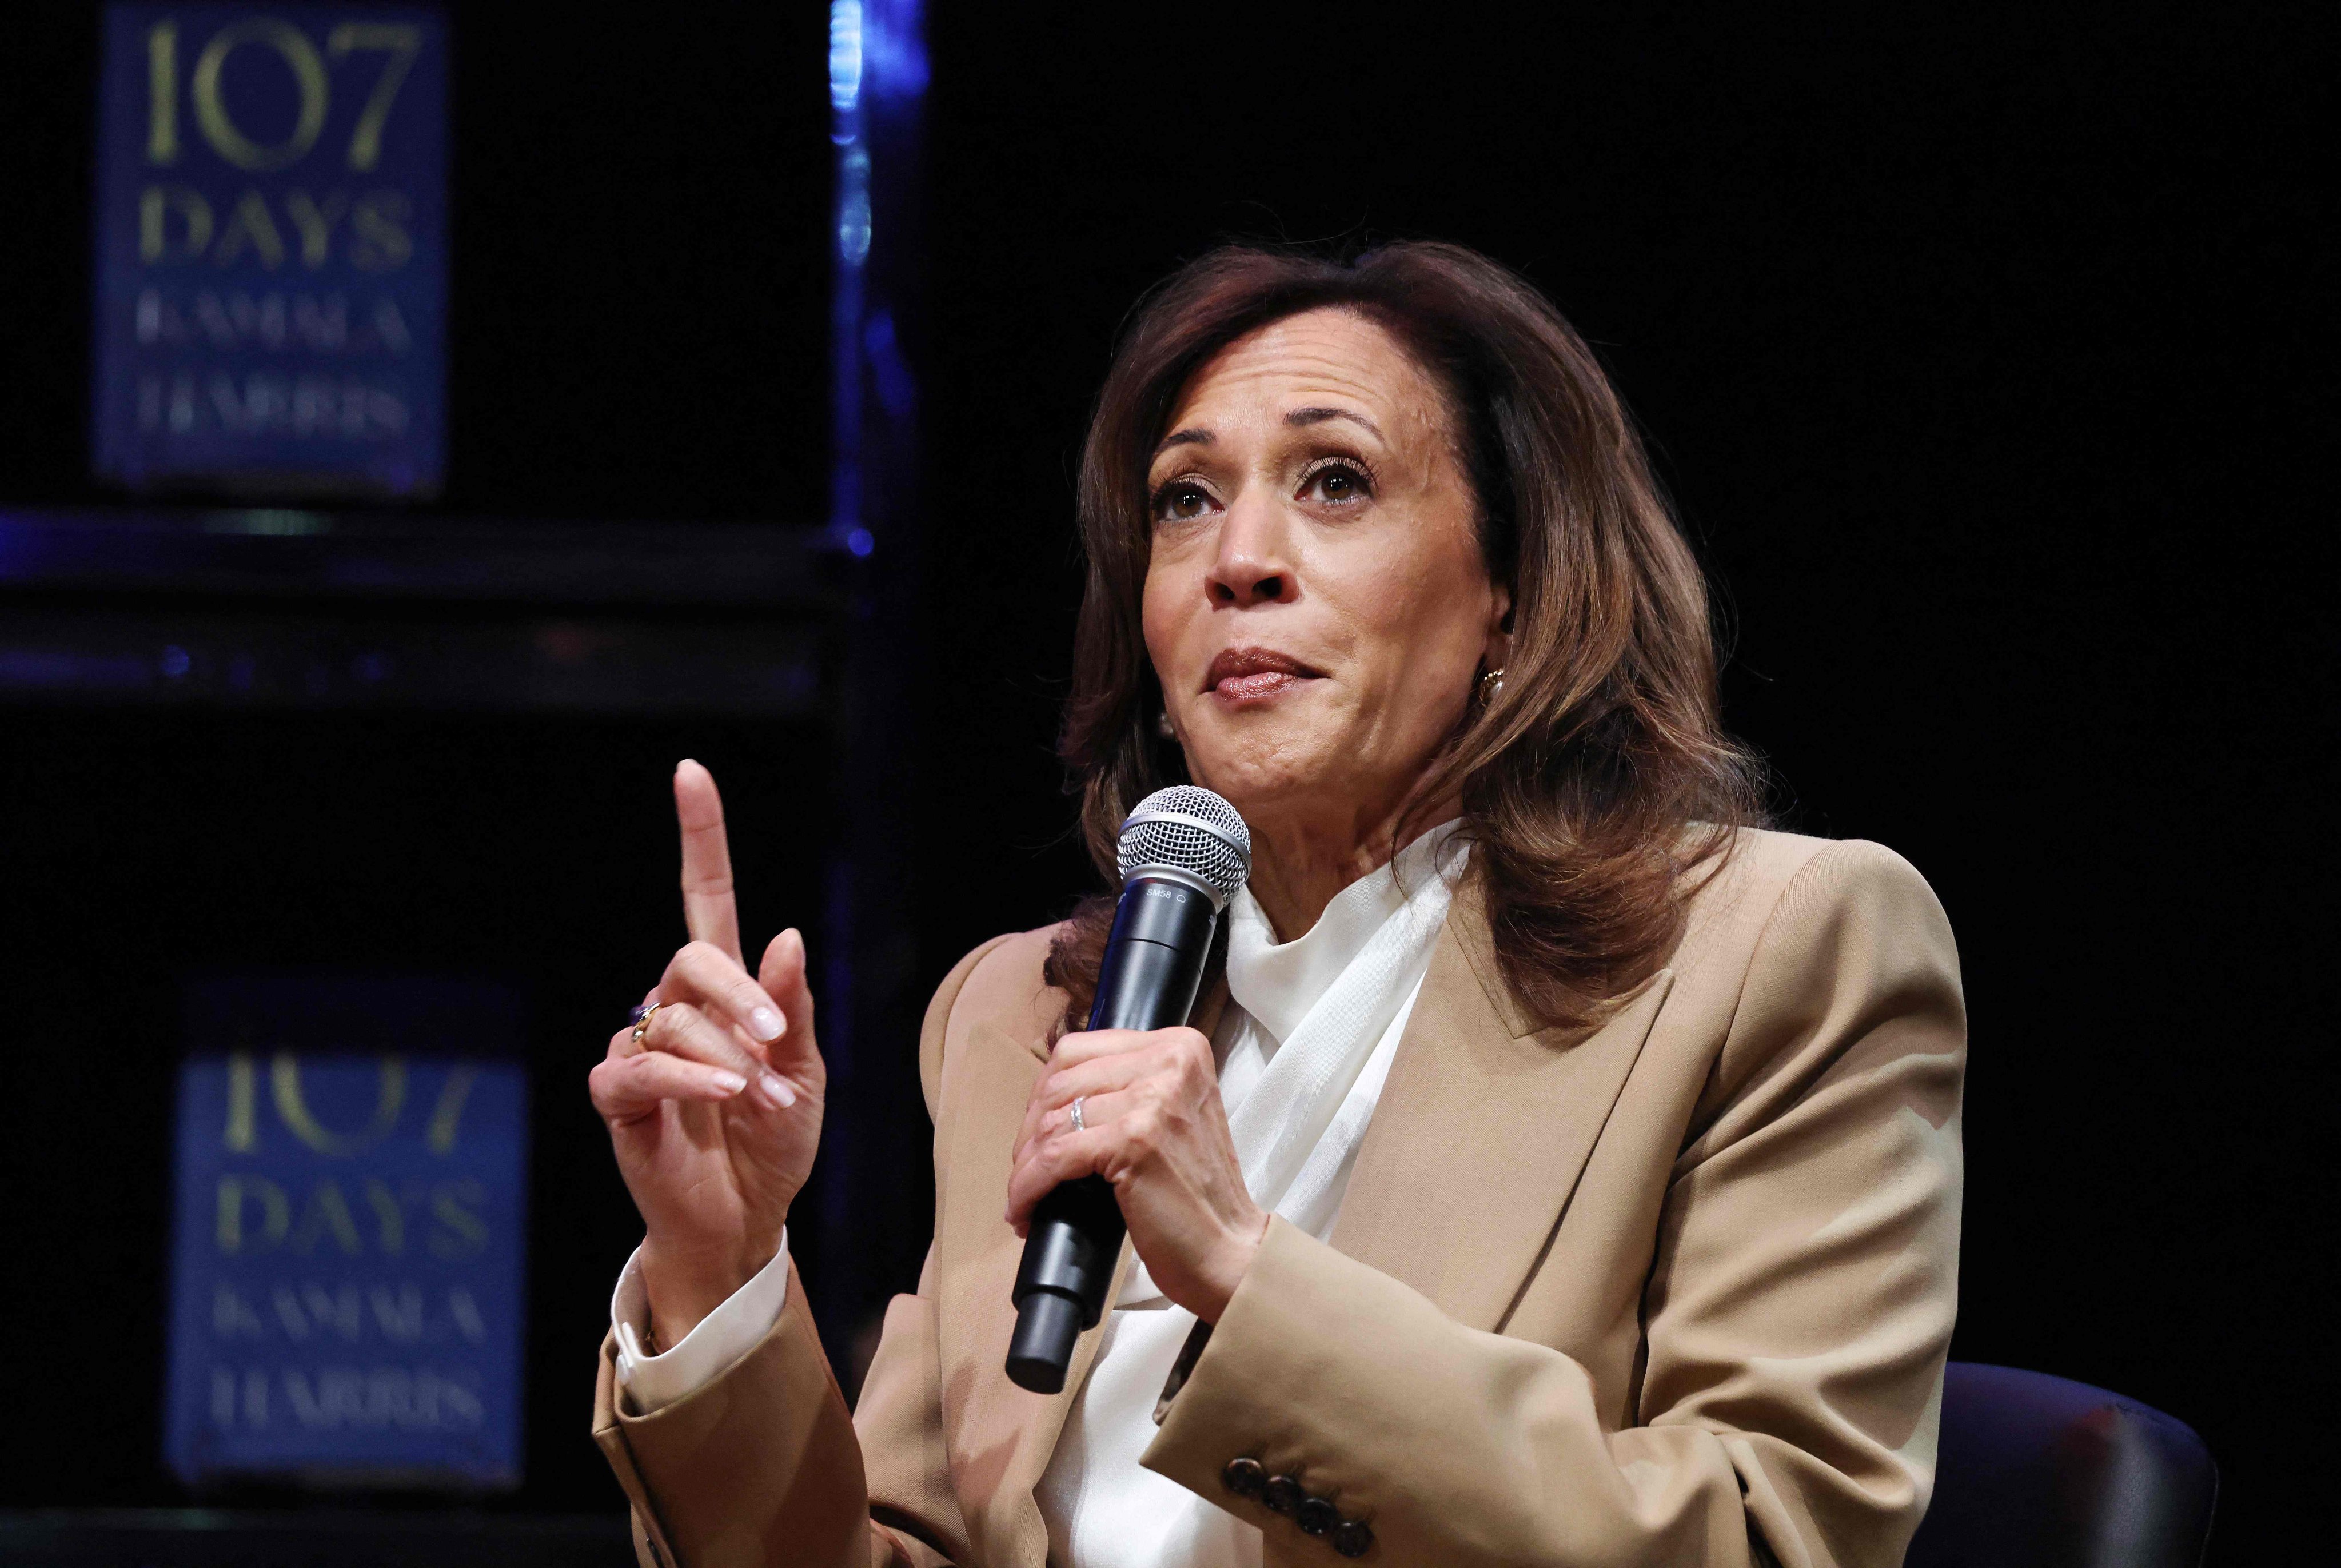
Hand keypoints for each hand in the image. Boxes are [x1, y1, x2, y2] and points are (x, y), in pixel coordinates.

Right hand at [588, 760, 825, 1343]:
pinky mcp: (618, 1098)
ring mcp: (643, 1049)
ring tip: (764, 1100)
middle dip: (740, 995)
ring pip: (673, 1018)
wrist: (747, 1216)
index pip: (708, 897)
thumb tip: (783, 935)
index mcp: (727, 989)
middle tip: (777, 1042)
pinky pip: (641, 1069)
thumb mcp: (807, 1071)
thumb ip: (793, 1006)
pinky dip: (689, 1080)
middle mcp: (676, 1007)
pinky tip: (723, 1096)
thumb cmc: (775, 1141)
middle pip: (693, 958)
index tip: (691, 772)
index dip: (700, 836)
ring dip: (730, 1059)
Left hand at [1006, 1026, 1266, 1322]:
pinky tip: (1023, 1209)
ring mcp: (1154, 1098)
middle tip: (1026, 1168)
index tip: (1036, 1129)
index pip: (1079, 1049)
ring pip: (1053, 1119)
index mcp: (1179, 1046)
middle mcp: (1169, 1061)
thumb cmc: (1195, 1193)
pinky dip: (1029, 1185)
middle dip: (1030, 1129)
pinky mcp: (1135, 1140)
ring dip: (1026, 1163)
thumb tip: (1054, 1097)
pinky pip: (1055, 1157)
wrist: (1229, 1249)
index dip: (1045, 1092)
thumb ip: (1128, 1088)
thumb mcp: (1171, 1115)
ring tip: (1024, 1193)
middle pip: (1061, 1080)